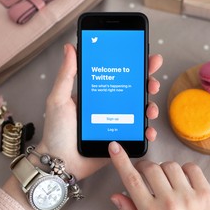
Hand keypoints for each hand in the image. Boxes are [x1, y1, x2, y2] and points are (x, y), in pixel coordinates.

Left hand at [36, 44, 162, 180]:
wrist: (60, 162)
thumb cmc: (57, 131)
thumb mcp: (59, 99)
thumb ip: (66, 75)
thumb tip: (70, 47)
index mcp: (97, 94)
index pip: (119, 75)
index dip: (135, 66)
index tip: (147, 58)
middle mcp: (110, 106)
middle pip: (135, 91)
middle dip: (148, 84)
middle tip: (152, 83)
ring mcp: (117, 123)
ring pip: (140, 111)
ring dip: (151, 107)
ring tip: (150, 109)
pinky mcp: (121, 140)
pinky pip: (138, 134)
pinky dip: (147, 131)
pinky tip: (149, 130)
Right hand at [108, 142, 209, 209]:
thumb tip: (117, 196)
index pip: (132, 180)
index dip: (121, 160)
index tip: (115, 147)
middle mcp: (169, 203)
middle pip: (151, 168)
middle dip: (145, 166)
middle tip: (145, 171)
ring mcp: (189, 197)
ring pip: (170, 165)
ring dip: (164, 169)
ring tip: (166, 181)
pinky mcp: (206, 194)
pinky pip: (192, 168)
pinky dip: (184, 169)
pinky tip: (182, 180)